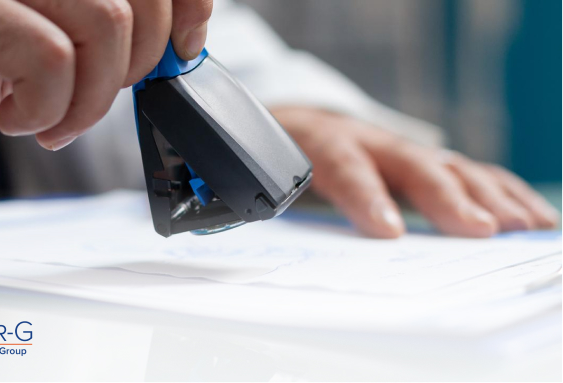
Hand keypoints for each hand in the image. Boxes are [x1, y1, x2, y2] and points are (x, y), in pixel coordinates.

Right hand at [0, 0, 211, 149]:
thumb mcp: (38, 39)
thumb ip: (97, 31)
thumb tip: (174, 45)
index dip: (186, 0)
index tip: (186, 45)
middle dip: (137, 64)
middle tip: (96, 97)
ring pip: (102, 20)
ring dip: (91, 98)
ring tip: (52, 120)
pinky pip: (44, 54)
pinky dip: (48, 105)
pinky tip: (20, 120)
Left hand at [273, 107, 558, 237]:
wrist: (300, 121)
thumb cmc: (290, 153)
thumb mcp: (272, 171)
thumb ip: (278, 197)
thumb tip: (276, 235)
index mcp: (325, 143)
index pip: (345, 166)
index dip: (366, 196)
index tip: (387, 230)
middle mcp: (371, 141)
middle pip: (412, 164)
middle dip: (448, 197)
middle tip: (481, 229)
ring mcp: (404, 150)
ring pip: (449, 166)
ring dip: (489, 197)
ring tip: (521, 226)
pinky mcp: (425, 162)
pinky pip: (468, 173)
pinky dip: (502, 193)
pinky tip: (529, 215)